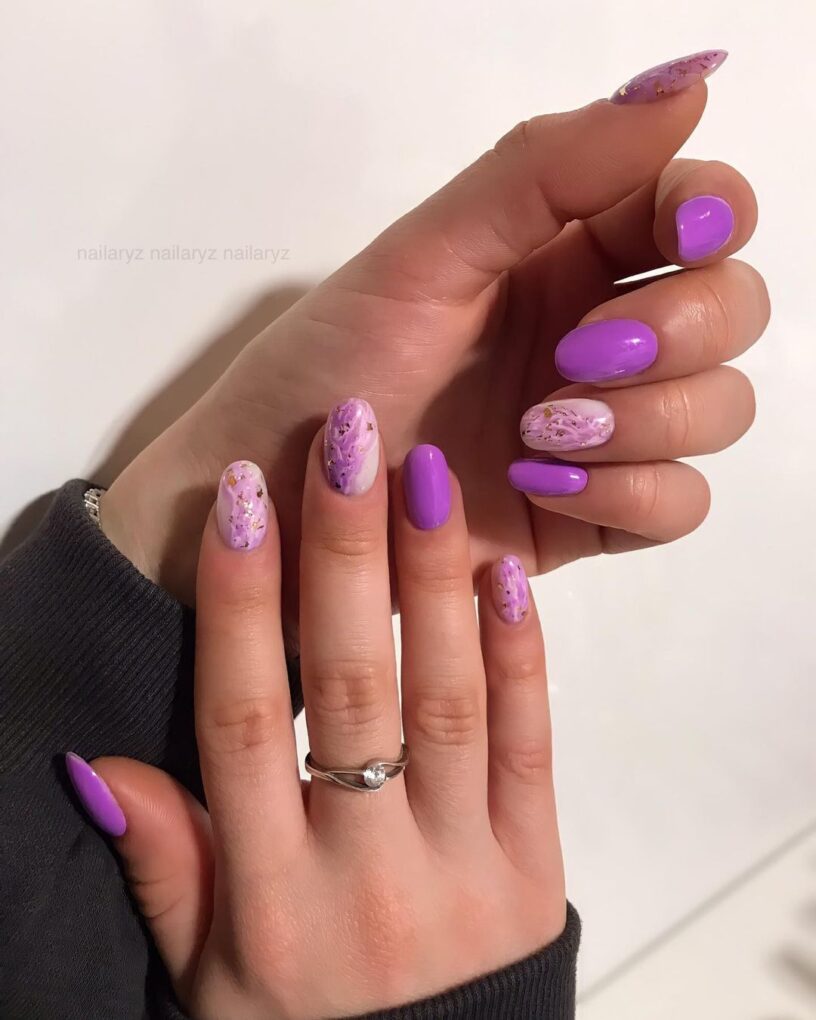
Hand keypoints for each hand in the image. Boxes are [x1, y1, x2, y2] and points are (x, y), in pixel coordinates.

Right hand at [84, 418, 564, 1018]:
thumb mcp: (207, 981)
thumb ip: (166, 869)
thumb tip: (96, 769)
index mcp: (273, 899)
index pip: (246, 721)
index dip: (241, 604)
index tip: (242, 502)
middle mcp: (367, 874)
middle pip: (353, 686)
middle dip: (345, 553)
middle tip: (345, 439)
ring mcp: (464, 869)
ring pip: (447, 700)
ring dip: (435, 578)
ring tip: (429, 472)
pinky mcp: (535, 869)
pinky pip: (530, 747)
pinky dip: (521, 655)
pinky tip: (503, 573)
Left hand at [102, 60, 767, 631]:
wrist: (282, 498)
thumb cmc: (330, 367)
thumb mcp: (422, 258)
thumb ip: (545, 171)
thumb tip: (687, 80)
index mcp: (563, 256)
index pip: (694, 213)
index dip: (713, 213)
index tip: (685, 232)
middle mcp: (598, 336)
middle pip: (731, 311)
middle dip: (682, 329)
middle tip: (582, 354)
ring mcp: (603, 430)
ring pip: (718, 409)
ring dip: (651, 417)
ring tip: (536, 429)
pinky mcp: (593, 513)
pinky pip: (678, 504)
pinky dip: (632, 492)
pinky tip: (543, 483)